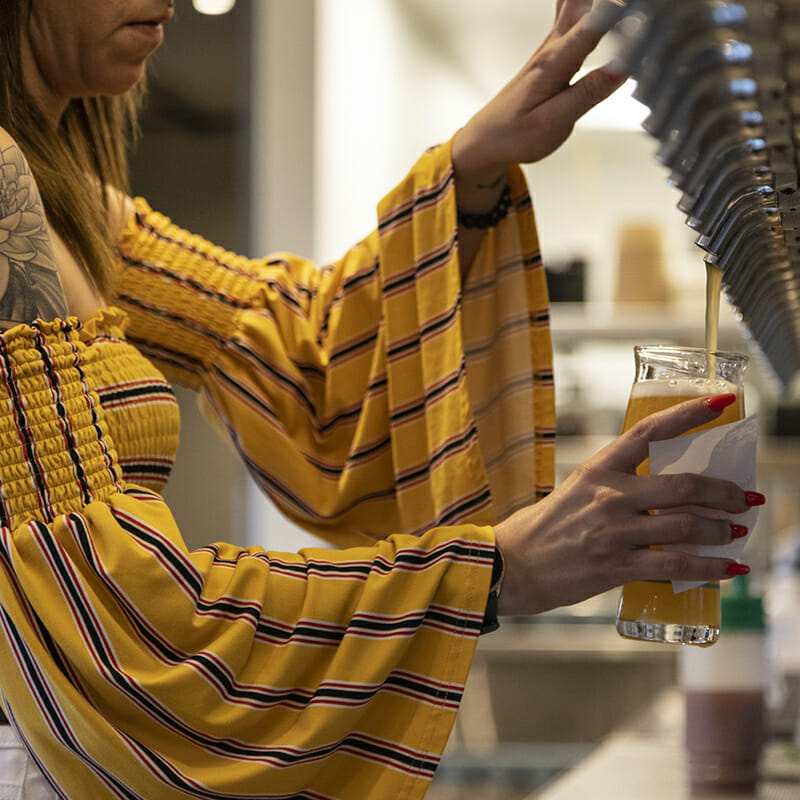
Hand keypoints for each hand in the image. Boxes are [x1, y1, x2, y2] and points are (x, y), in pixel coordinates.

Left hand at [452, 0, 625, 192]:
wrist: (487, 139)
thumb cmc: (516, 135)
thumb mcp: (552, 124)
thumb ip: (587, 94)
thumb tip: (622, 68)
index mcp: (554, 62)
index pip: (592, 26)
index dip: (617, 12)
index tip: (641, 9)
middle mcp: (552, 46)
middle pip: (580, 0)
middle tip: (635, 1)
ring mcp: (552, 44)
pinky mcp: (554, 49)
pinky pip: (571, 7)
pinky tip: (589, 0)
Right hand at [494, 396, 757, 615]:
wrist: (513, 565)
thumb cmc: (547, 528)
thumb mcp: (579, 490)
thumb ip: (619, 485)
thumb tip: (671, 492)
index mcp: (598, 469)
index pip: (649, 431)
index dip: (688, 414)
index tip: (721, 402)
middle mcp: (609, 495)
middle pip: (683, 485)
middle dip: (725, 492)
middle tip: (745, 497)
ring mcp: (614, 531)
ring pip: (687, 525)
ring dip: (722, 528)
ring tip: (736, 531)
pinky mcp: (617, 565)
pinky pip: (677, 563)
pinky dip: (711, 566)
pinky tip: (729, 568)